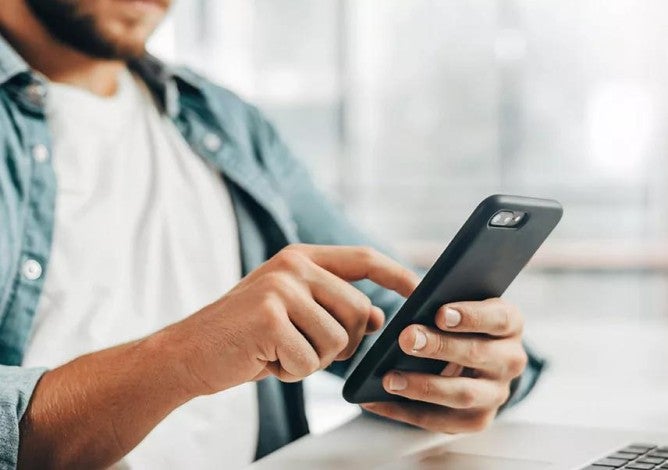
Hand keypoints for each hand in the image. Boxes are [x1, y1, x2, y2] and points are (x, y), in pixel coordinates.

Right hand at [161, 244, 418, 395]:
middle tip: (305, 348)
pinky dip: (290, 372)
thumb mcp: (292, 311)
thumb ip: (333, 306)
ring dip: (312, 360)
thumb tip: (381, 319)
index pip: (363, 259)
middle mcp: (293, 265)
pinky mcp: (269, 316)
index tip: (420, 291)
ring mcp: (280, 287)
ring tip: (278, 351)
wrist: (188, 353)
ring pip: (338, 340)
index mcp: (301, 257)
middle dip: (344, 343)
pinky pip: (309, 360)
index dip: (396, 275)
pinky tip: (264, 360)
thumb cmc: (246, 336)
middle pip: (360, 311)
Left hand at [362, 298, 526, 432]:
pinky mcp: (477, 420)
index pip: (499, 318)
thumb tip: (413, 311)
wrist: (474, 360)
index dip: (471, 316)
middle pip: (477, 354)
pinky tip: (378, 401)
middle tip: (406, 339)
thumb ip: (444, 306)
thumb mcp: (460, 307)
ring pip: (462, 393)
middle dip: (439, 347)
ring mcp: (496, 394)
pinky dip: (406, 412)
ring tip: (389, 379)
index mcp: (509, 325)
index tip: (440, 313)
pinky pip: (441, 421)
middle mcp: (510, 360)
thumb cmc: (459, 324)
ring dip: (423, 386)